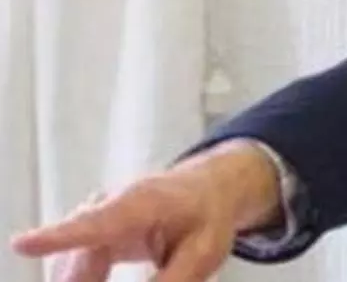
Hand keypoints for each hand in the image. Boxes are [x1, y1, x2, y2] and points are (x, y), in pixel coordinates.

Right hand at [10, 140, 282, 281]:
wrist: (207, 189)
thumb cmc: (207, 216)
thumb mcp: (203, 253)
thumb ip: (172, 281)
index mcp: (141, 202)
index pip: (95, 222)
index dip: (59, 236)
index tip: (22, 244)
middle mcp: (108, 204)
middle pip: (79, 258)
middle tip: (118, 278)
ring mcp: (93, 215)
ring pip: (73, 267)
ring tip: (148, 261)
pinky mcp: (89, 230)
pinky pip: (75, 267)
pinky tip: (102, 279)